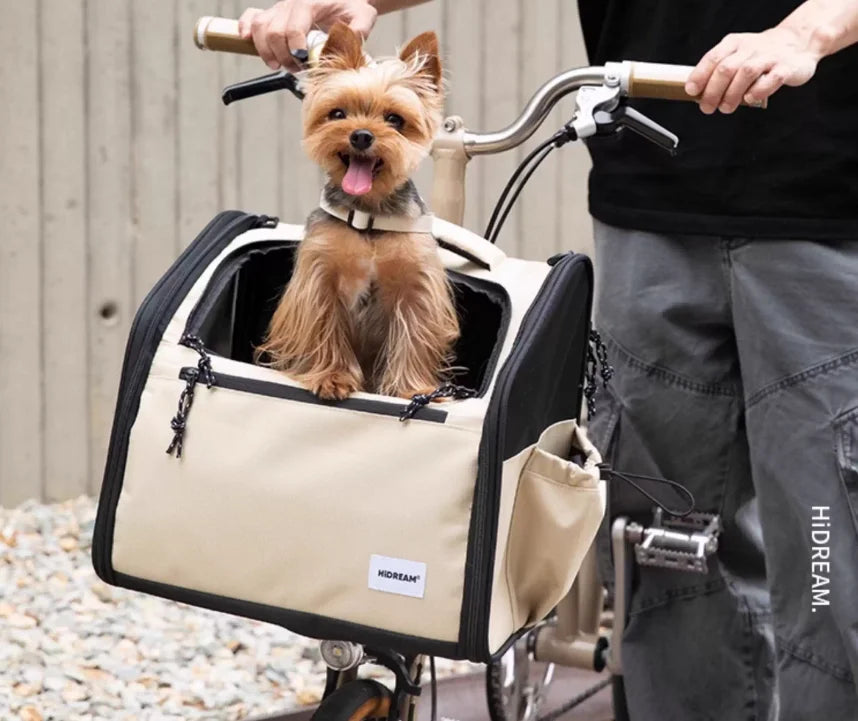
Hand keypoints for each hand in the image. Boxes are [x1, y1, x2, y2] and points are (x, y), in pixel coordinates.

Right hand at [239, 0, 377, 69]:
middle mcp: (290, 3)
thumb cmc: (353, 6)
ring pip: (260, 27)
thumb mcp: (363, 16)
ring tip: (280, 64)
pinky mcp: (274, 13)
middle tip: (297, 68)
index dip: (294, 49)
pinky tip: (248, 41)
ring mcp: (280, 8)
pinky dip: (246, 29)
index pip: (293, 28)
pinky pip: (252, 17)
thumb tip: (350, 41)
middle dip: (283, 56)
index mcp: (310, 3)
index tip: (302, 63)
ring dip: (266, 51)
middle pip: (274, 31)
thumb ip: (358, 29)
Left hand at [685, 26, 822, 113]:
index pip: (713, 58)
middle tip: (707, 107)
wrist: (797, 43)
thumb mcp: (736, 56)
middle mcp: (751, 48)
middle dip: (712, 91)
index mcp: (734, 43)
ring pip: (746, 72)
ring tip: (726, 107)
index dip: (700, 76)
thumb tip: (697, 93)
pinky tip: (750, 99)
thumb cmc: (759, 56)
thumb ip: (718, 71)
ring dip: (732, 94)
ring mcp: (769, 56)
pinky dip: (758, 91)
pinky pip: (772, 79)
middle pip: (726, 68)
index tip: (691, 91)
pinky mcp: (786, 67)